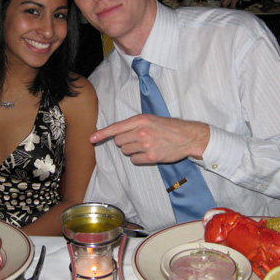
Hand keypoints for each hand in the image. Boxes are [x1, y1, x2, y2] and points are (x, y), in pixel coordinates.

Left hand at [90, 114, 209, 163]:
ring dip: (131, 150)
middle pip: (119, 141)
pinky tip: (148, 153)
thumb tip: (117, 133)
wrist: (187, 136)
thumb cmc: (168, 127)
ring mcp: (146, 144)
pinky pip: (134, 160)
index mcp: (140, 120)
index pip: (116, 128)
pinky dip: (138, 158)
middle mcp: (141, 132)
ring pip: (125, 151)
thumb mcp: (150, 119)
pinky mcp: (151, 156)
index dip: (102, 134)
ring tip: (144, 145)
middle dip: (124, 141)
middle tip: (136, 139)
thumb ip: (134, 124)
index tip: (92, 138)